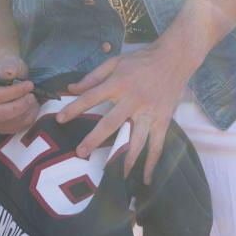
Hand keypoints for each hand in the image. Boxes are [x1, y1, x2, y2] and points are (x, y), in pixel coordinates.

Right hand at [0, 55, 38, 133]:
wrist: (9, 77)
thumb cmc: (7, 69)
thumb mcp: (9, 62)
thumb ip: (7, 66)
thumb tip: (6, 73)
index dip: (13, 92)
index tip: (29, 84)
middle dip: (19, 105)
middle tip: (32, 95)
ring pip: (8, 123)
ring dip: (25, 111)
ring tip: (33, 98)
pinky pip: (15, 128)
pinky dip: (27, 117)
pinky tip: (31, 106)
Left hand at [55, 43, 193, 183]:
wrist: (175, 58)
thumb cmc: (142, 59)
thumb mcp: (116, 61)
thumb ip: (94, 76)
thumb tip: (72, 88)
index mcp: (119, 83)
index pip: (91, 97)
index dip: (74, 108)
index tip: (59, 120)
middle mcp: (132, 100)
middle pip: (110, 123)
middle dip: (94, 139)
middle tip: (80, 153)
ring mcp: (149, 113)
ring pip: (135, 140)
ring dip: (123, 158)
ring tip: (112, 174)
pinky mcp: (163, 120)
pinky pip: (157, 145)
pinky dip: (151, 163)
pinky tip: (144, 178)